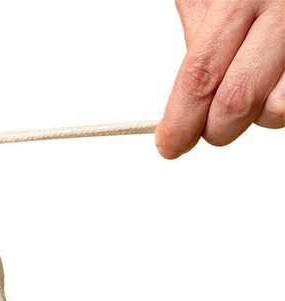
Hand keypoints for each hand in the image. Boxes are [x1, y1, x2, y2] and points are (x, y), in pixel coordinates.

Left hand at [156, 0, 284, 157]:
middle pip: (237, 101)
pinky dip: (279, 101)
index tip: (170, 145)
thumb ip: (199, 42)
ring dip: (256, 115)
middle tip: (205, 127)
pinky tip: (272, 79)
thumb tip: (181, 107)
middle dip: (214, 129)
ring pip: (276, 111)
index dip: (181, 121)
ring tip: (249, 84)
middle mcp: (283, 12)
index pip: (201, 76)